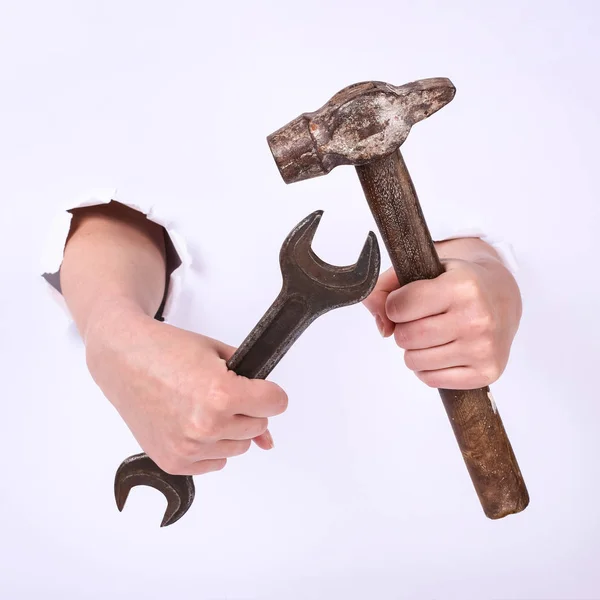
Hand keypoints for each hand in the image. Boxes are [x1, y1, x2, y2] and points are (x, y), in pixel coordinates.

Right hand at [85, 300, 287, 474]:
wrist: (123, 360)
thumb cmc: (166, 351)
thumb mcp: (219, 354)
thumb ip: (253, 389)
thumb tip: (268, 437)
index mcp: (221, 395)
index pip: (276, 403)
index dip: (268, 392)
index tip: (257, 388)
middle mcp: (205, 426)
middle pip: (258, 426)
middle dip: (248, 409)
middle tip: (221, 392)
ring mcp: (188, 447)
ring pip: (239, 447)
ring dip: (230, 429)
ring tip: (203, 405)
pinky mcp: (173, 461)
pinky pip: (216, 462)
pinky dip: (211, 446)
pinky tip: (192, 422)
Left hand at [364, 238, 521, 389]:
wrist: (502, 296)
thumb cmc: (457, 282)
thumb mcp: (423, 269)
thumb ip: (386, 287)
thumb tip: (382, 327)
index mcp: (462, 286)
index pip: (400, 306)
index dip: (394, 305)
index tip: (405, 302)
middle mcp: (477, 318)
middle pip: (406, 336)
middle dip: (403, 329)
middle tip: (419, 320)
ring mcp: (484, 348)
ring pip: (415, 361)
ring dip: (413, 350)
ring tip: (430, 335)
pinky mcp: (487, 372)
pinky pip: (432, 380)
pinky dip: (427, 368)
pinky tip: (440, 351)